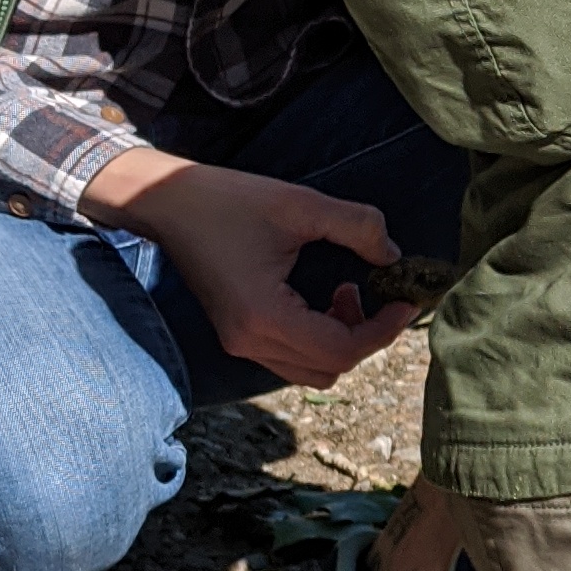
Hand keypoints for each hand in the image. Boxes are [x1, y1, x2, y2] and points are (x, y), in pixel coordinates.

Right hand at [84, 148, 415, 387]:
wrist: (164, 202)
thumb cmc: (227, 200)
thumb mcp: (299, 203)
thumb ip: (356, 226)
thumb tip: (393, 255)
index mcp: (263, 316)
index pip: (340, 349)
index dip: (383, 330)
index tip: (405, 300)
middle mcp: (249, 342)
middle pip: (330, 369)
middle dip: (365, 336)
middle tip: (377, 293)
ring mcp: (239, 343)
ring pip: (310, 370)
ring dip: (341, 340)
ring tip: (345, 291)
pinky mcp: (237, 334)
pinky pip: (290, 357)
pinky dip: (317, 338)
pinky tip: (321, 299)